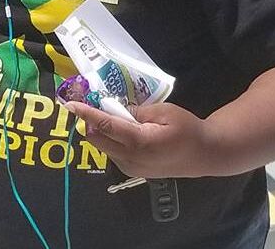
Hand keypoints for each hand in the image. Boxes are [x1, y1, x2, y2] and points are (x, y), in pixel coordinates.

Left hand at [62, 101, 219, 178]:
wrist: (205, 155)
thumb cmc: (187, 129)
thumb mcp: (163, 112)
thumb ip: (136, 111)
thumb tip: (114, 110)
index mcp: (139, 142)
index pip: (105, 126)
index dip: (86, 113)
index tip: (69, 104)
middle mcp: (130, 158)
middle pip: (97, 138)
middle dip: (91, 122)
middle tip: (94, 105)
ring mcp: (130, 168)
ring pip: (103, 146)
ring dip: (101, 132)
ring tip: (113, 117)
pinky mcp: (133, 171)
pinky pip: (112, 153)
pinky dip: (111, 141)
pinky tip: (123, 131)